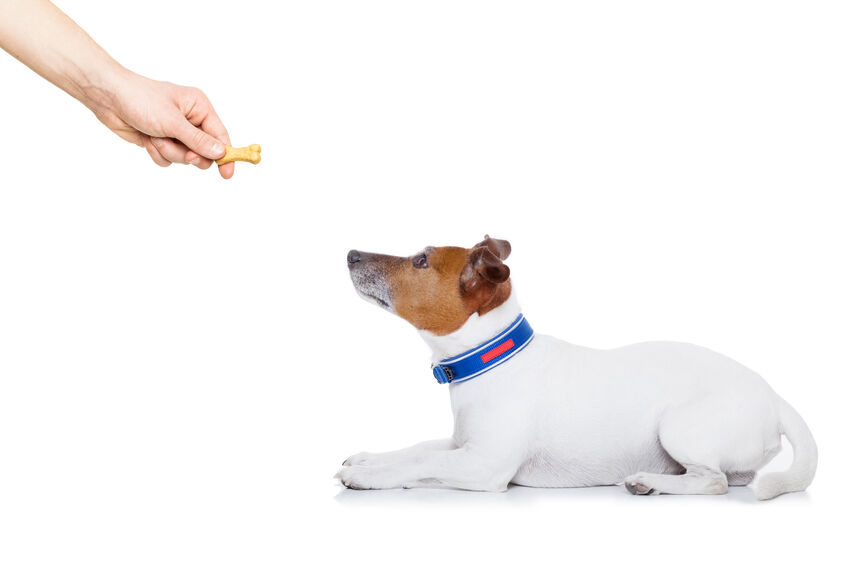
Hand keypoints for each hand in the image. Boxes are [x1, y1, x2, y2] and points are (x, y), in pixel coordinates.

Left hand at [89, 72, 233, 178]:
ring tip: (155, 137)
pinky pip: (168, 159)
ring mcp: (175, 131)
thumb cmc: (141, 99)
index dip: (225, 155)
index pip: (220, 135)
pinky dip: (158, 153)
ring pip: (184, 157)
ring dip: (169, 152)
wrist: (108, 97)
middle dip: (189, 154)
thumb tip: (221, 152)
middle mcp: (190, 120)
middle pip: (204, 151)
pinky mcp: (161, 140)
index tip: (227, 173)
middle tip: (184, 154)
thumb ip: (198, 140)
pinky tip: (147, 140)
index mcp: (199, 108)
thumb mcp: (173, 122)